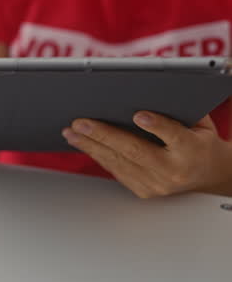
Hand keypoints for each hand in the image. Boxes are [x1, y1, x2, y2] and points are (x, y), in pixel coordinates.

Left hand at [63, 112, 231, 197]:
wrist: (209, 175)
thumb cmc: (200, 142)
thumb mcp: (200, 123)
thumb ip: (178, 109)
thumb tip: (148, 90)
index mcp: (192, 150)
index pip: (174, 136)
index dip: (157, 126)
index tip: (139, 115)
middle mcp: (174, 171)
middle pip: (135, 151)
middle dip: (104, 134)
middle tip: (81, 122)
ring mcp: (157, 184)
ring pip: (119, 162)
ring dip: (91, 145)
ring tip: (72, 132)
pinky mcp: (143, 191)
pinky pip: (115, 170)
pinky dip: (96, 154)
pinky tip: (82, 143)